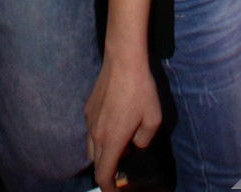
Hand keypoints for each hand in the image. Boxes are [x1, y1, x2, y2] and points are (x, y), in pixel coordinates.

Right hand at [84, 52, 161, 191]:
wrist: (123, 61)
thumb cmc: (141, 90)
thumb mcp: (153, 118)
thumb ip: (144, 140)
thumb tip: (136, 145)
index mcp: (112, 141)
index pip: (103, 175)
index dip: (109, 188)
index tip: (116, 190)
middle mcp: (96, 134)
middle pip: (97, 163)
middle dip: (108, 169)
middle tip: (124, 163)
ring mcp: (89, 121)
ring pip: (92, 147)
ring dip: (103, 151)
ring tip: (121, 141)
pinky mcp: (87, 108)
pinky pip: (91, 129)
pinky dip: (100, 135)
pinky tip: (115, 120)